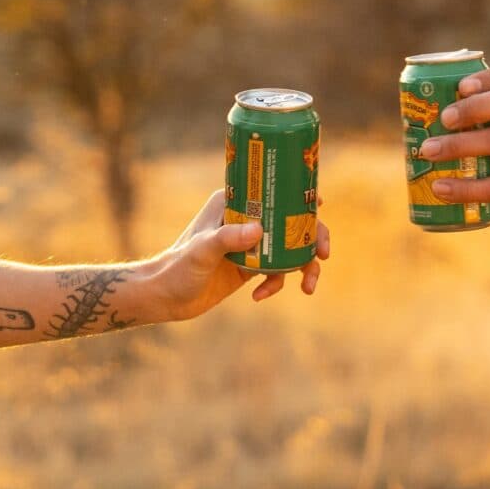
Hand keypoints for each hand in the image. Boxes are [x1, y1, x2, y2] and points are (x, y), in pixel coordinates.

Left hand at [153, 188, 330, 321]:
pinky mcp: (251, 267)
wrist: (165, 297)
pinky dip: (277, 284)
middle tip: (324, 253)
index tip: (319, 202)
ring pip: (289, 248)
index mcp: (233, 203)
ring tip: (308, 288)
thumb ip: (227, 239)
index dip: (299, 194)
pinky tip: (260, 296)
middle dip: (313, 236)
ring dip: (303, 266)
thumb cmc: (177, 267)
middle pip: (291, 221)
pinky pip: (277, 271)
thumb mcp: (202, 251)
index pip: (271, 191)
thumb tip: (259, 231)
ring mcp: (250, 245)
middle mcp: (245, 220)